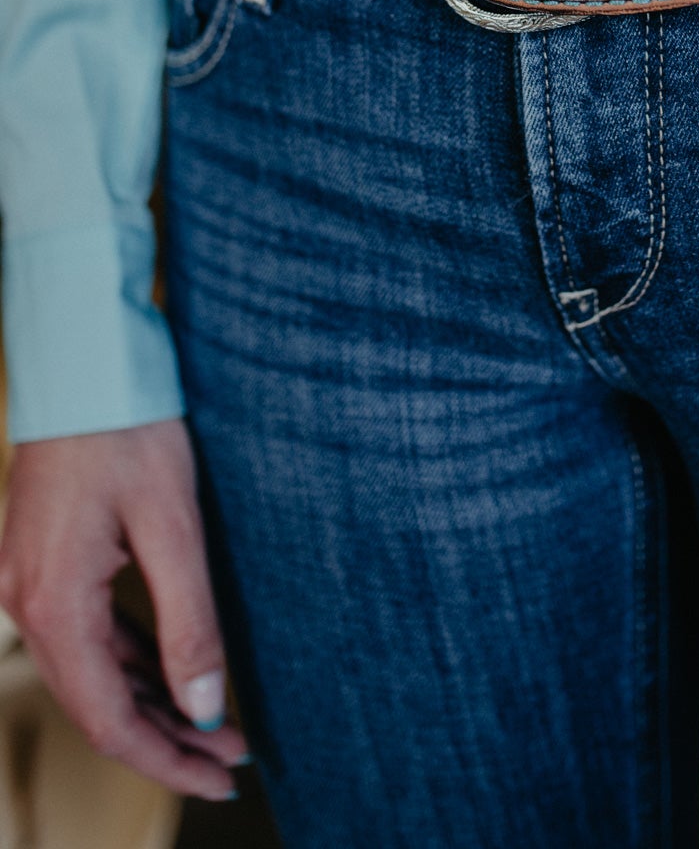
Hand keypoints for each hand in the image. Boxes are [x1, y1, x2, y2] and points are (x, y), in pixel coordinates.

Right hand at [0, 418, 247, 799]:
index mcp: (53, 603)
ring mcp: (29, 581)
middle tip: (232, 759)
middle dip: (167, 739)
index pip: (108, 720)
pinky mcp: (44, 560)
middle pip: (97, 704)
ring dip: (151, 703)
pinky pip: (86, 633)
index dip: (166, 760)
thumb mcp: (172, 525)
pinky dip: (130, 661)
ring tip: (216, 726)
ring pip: (91, 672)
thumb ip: (187, 621)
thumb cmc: (129, 428)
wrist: (84, 361)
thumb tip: (204, 709)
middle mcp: (27, 602)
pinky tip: (173, 673)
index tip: (220, 776)